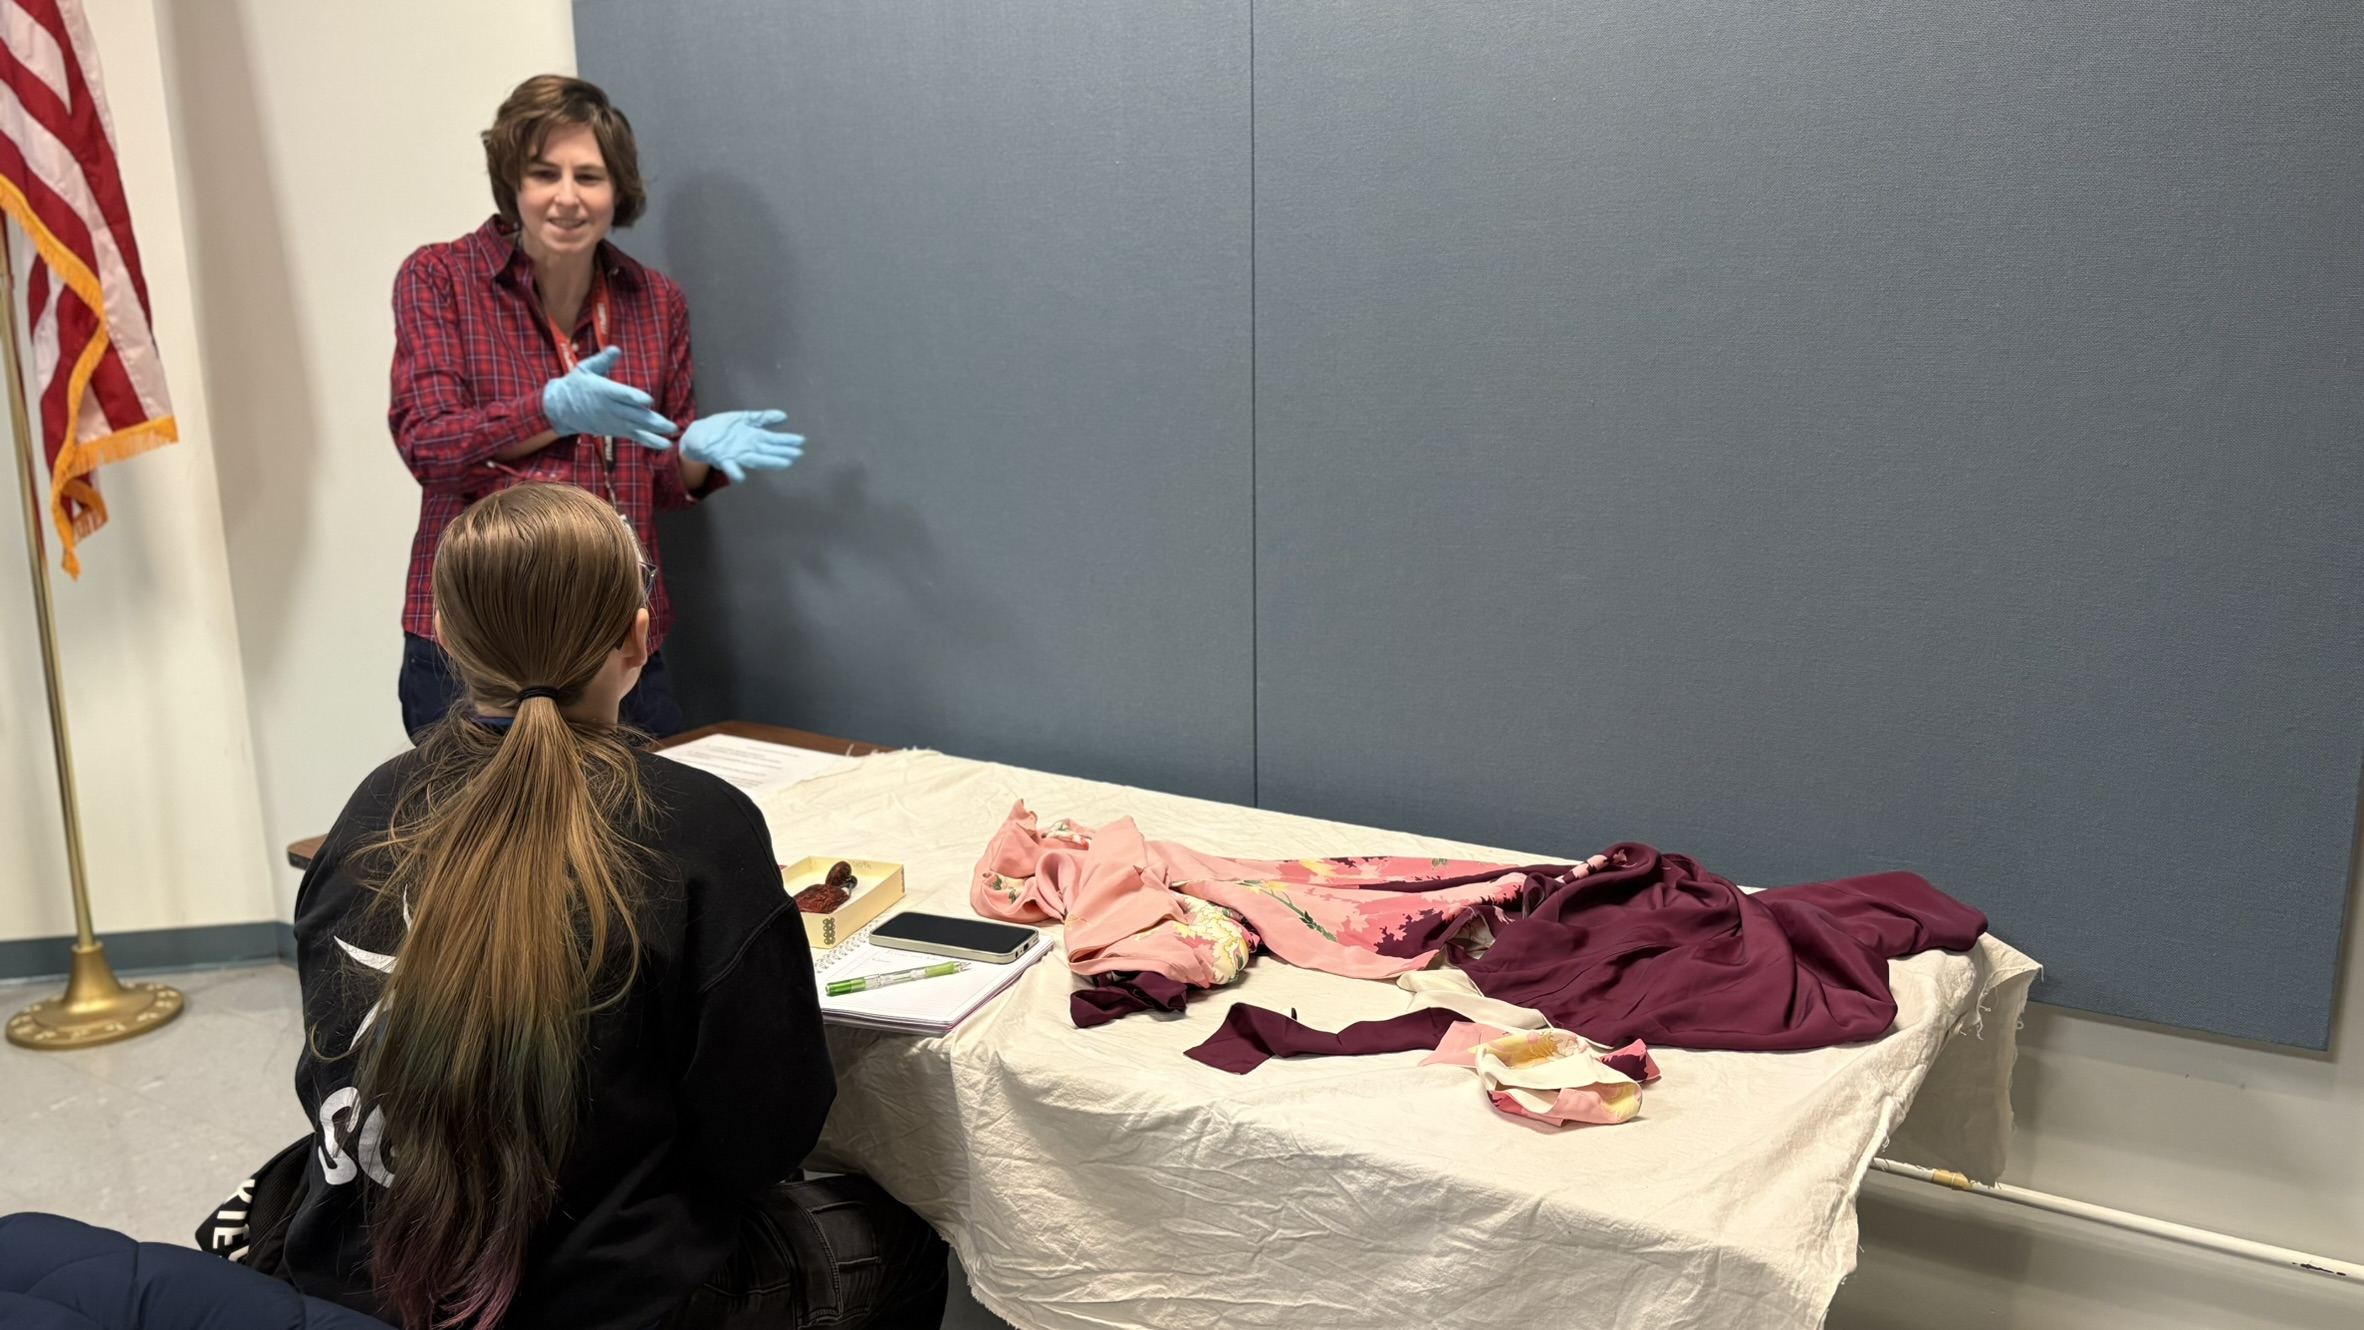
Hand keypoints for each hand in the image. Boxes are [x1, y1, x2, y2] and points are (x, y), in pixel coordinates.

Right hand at [540, 347, 678, 450]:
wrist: (560, 409)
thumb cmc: (575, 385)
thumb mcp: (585, 368)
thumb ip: (602, 360)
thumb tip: (615, 349)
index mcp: (603, 391)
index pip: (621, 394)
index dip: (634, 397)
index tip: (648, 399)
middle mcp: (610, 408)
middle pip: (634, 415)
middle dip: (653, 420)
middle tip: (671, 424)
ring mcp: (614, 421)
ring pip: (637, 427)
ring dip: (655, 432)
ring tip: (672, 434)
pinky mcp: (616, 430)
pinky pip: (635, 436)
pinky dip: (650, 441)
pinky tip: (665, 444)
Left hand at [680, 410, 805, 483]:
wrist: (699, 434)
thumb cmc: (723, 428)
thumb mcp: (744, 418)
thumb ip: (763, 418)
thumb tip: (785, 416)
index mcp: (754, 437)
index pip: (774, 439)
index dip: (787, 440)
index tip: (801, 441)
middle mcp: (748, 448)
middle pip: (768, 451)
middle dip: (783, 453)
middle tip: (798, 454)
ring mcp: (736, 454)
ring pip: (756, 460)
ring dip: (770, 462)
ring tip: (785, 463)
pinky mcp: (722, 459)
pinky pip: (730, 468)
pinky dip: (736, 474)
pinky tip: (742, 478)